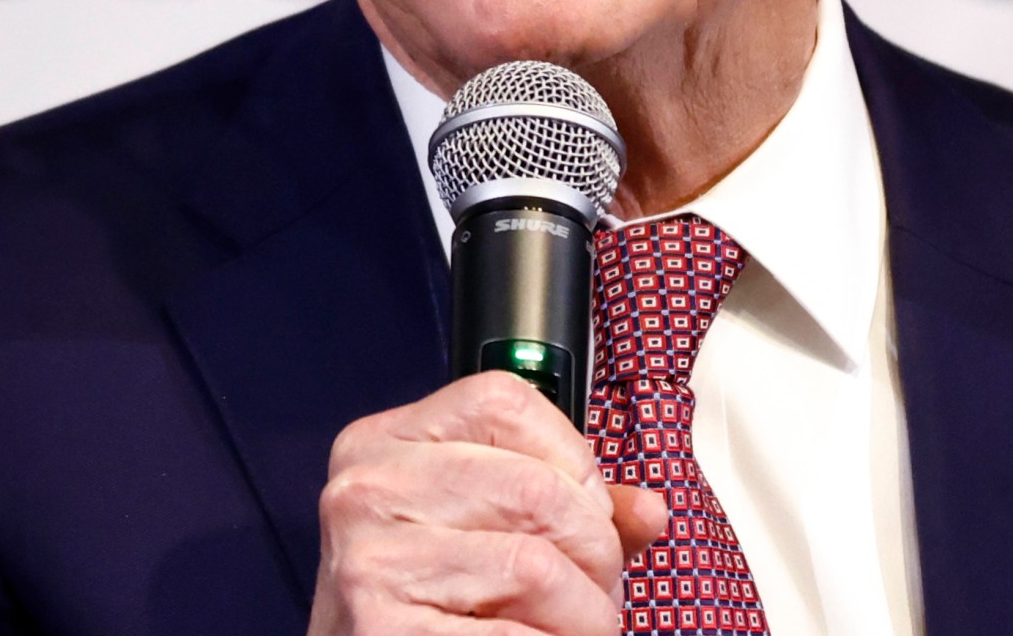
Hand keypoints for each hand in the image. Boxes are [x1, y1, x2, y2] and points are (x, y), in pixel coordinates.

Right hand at [308, 371, 668, 634]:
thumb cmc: (423, 605)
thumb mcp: (481, 532)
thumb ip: (564, 508)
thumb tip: (648, 511)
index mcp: (382, 443)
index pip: (504, 400)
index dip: (572, 459)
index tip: (586, 512)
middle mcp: (365, 490)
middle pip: (535, 488)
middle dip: (594, 552)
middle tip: (595, 591)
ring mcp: (368, 561)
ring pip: (535, 565)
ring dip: (584, 613)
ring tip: (573, 628)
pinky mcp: (382, 628)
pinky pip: (514, 635)